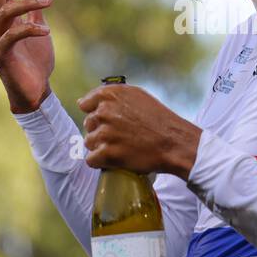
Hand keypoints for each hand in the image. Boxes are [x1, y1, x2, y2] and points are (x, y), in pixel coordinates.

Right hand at [0, 0, 54, 112]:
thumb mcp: (39, 26)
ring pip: (5, 12)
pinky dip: (31, 30)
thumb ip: (33, 5)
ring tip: (50, 1)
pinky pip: (13, 36)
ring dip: (28, 3)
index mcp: (4, 18)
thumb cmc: (36, 62)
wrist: (35, 92)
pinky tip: (46, 31)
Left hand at [78, 83, 201, 178]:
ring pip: (89, 142)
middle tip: (119, 136)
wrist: (174, 142)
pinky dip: (101, 162)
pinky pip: (91, 160)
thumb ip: (112, 96)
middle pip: (88, 124)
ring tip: (120, 147)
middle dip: (100, 130)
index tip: (107, 121)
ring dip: (101, 147)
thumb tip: (83, 102)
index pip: (85, 104)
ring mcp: (105, 132)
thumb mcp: (138, 96)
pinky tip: (115, 159)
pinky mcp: (107, 153)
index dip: (96, 114)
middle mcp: (105, 111)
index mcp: (110, 95)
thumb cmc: (159, 119)